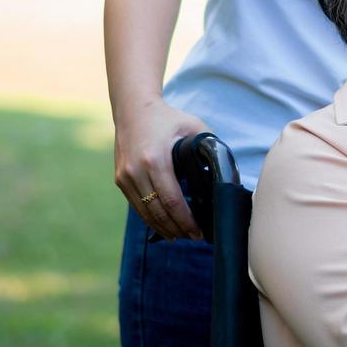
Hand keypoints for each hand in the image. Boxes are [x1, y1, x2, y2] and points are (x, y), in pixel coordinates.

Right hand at [113, 98, 207, 239]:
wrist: (133, 109)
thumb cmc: (168, 118)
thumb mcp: (194, 127)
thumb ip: (210, 148)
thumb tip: (226, 172)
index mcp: (155, 160)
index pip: (172, 201)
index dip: (186, 220)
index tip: (199, 231)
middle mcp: (136, 171)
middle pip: (157, 212)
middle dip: (176, 229)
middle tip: (193, 237)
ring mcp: (125, 176)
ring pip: (144, 212)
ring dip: (162, 227)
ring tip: (180, 235)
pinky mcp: (120, 179)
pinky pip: (136, 205)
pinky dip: (150, 217)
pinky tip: (163, 224)